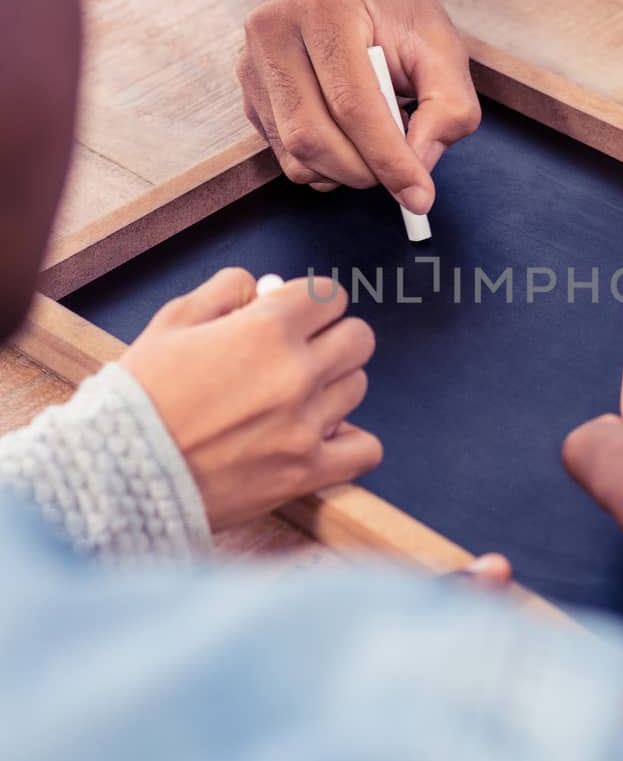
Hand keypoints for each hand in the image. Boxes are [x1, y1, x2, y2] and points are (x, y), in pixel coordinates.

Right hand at [121, 268, 381, 529]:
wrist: (118, 473)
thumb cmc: (140, 397)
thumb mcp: (172, 322)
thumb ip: (225, 291)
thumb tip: (262, 287)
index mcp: (267, 329)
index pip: (330, 296)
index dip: (312, 304)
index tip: (296, 317)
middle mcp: (296, 374)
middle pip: (357, 339)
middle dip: (332, 338)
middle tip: (302, 353)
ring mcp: (306, 425)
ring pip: (358, 387)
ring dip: (333, 387)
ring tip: (297, 399)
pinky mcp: (307, 472)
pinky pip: (366, 449)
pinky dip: (352, 442)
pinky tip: (324, 437)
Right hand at [238, 0, 480, 204]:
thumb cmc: (396, 14)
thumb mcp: (443, 46)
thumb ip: (450, 106)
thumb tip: (421, 164)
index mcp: (324, 6)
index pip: (352, 103)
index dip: (388, 158)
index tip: (420, 195)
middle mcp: (274, 31)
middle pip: (313, 136)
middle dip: (366, 171)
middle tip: (403, 175)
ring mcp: (252, 64)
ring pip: (296, 155)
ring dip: (347, 173)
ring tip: (379, 146)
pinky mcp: (248, 94)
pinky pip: (286, 157)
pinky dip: (326, 167)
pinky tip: (350, 140)